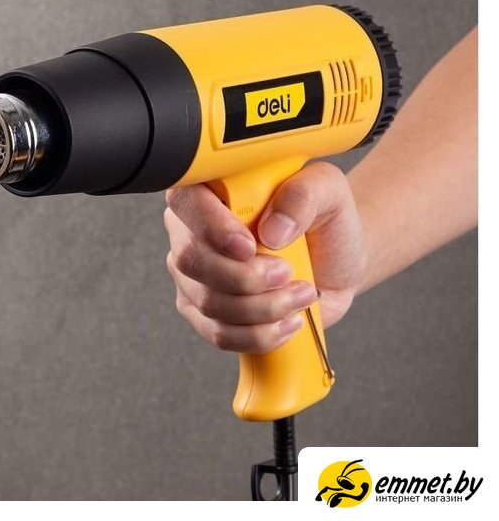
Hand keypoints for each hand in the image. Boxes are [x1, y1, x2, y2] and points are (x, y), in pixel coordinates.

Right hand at [164, 162, 367, 353]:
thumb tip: (272, 230)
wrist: (336, 261)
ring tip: (301, 294)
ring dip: (262, 307)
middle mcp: (191, 231)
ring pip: (208, 301)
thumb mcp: (327, 191)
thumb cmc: (324, 219)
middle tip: (286, 273)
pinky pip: (219, 333)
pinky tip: (289, 320)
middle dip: (244, 277)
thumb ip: (302, 196)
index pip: (186, 201)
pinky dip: (259, 334)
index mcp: (212, 189)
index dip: (210, 227)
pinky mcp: (204, 312)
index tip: (249, 246)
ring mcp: (193, 275)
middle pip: (191, 259)